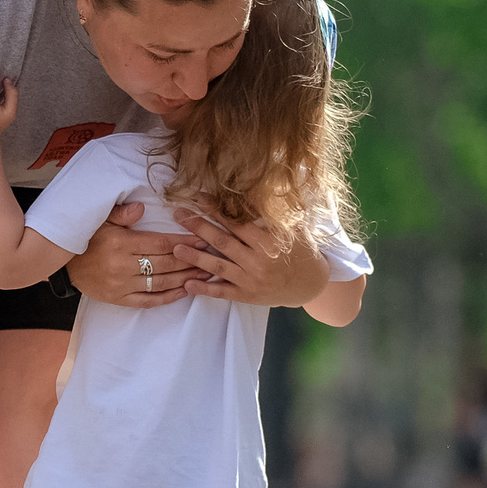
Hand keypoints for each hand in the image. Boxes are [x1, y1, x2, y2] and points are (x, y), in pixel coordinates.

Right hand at [67, 202, 203, 306]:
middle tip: (212, 256)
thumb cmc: (89, 240)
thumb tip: (141, 207)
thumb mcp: (101, 221)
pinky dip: (169, 297)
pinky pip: (149, 301)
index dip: (183, 241)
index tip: (202, 238)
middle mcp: (122, 266)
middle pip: (165, 263)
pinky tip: (185, 291)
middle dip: (191, 259)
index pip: (160, 243)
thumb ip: (122, 213)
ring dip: (186, 278)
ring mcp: (122, 286)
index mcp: (120, 244)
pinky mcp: (120, 300)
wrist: (67, 268)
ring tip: (205, 273)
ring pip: (161, 283)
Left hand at [172, 209, 330, 306]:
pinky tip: (187, 285)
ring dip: (195, 257)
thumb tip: (250, 191)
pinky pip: (223, 292)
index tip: (199, 197)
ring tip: (175, 248)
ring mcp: (251, 280)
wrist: (311, 285)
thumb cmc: (301, 251)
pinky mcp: (248, 296)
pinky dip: (205, 289)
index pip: (237, 222)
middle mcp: (258, 261)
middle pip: (223, 241)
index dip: (217, 209)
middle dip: (198, 226)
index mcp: (269, 241)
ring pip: (218, 266)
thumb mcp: (292, 229)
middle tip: (178, 214)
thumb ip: (272, 214)